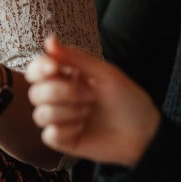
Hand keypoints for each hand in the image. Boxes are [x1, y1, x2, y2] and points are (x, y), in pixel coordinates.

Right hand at [25, 35, 160, 166]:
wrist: (145, 134)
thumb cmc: (128, 100)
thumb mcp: (105, 73)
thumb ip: (75, 57)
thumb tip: (49, 40)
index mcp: (65, 78)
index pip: (36, 70)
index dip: (40, 68)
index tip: (55, 67)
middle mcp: (57, 98)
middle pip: (35, 92)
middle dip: (61, 92)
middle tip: (90, 95)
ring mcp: (59, 120)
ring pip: (40, 114)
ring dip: (67, 112)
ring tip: (89, 112)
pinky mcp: (63, 140)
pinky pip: (49, 135)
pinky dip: (66, 130)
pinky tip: (83, 129)